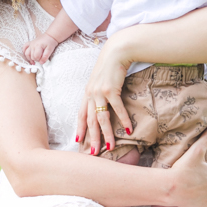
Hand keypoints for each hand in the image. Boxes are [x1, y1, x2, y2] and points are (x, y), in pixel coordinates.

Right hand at [23, 34, 59, 64]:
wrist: (50, 36)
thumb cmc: (50, 42)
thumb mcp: (50, 50)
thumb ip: (45, 56)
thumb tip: (41, 63)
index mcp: (38, 46)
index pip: (36, 57)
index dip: (40, 60)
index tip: (43, 59)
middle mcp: (32, 45)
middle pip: (31, 56)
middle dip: (36, 59)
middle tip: (41, 59)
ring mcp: (30, 44)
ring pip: (26, 54)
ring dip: (30, 58)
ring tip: (34, 61)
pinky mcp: (30, 43)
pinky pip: (24, 48)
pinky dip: (25, 52)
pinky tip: (28, 55)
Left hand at [74, 37, 132, 154]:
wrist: (115, 52)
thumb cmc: (109, 67)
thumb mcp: (99, 81)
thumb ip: (98, 93)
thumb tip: (101, 105)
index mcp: (87, 94)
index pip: (80, 115)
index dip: (79, 129)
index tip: (78, 141)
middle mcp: (90, 94)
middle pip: (90, 121)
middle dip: (92, 139)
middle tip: (94, 153)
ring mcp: (99, 92)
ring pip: (101, 118)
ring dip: (107, 134)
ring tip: (110, 148)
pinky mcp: (111, 89)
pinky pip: (117, 108)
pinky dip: (123, 119)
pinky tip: (128, 129)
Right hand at [167, 123, 206, 206]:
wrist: (170, 188)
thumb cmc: (183, 168)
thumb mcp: (195, 151)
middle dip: (206, 182)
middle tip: (192, 178)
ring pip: (206, 195)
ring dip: (199, 191)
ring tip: (187, 186)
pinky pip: (199, 204)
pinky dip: (193, 201)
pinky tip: (185, 195)